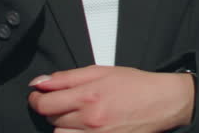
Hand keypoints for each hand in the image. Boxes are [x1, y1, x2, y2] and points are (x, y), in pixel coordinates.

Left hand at [28, 65, 194, 131]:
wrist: (162, 102)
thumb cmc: (136, 85)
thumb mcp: (101, 71)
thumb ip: (67, 77)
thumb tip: (41, 82)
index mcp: (88, 96)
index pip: (45, 104)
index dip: (35, 99)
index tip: (36, 95)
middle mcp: (90, 119)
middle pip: (51, 120)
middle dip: (52, 109)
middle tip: (62, 101)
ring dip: (62, 124)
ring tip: (75, 115)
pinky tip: (83, 126)